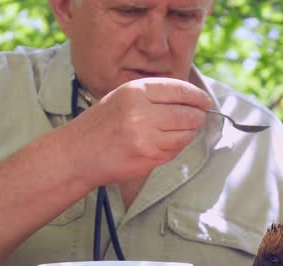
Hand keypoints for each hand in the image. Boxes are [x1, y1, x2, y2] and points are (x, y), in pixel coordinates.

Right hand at [64, 77, 211, 187]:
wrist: (77, 154)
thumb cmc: (102, 124)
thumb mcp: (123, 97)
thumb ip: (154, 95)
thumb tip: (191, 99)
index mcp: (135, 91)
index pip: (180, 90)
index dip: (197, 97)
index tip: (205, 101)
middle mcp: (141, 113)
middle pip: (188, 114)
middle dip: (198, 116)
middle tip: (199, 117)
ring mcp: (146, 138)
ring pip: (185, 135)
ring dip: (189, 133)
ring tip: (182, 130)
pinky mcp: (148, 158)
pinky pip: (175, 151)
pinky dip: (176, 147)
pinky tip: (166, 143)